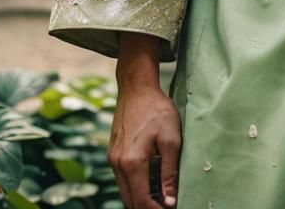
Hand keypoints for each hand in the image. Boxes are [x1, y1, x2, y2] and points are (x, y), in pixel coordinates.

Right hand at [109, 82, 181, 207]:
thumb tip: (169, 201)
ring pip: (125, 192)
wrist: (137, 88)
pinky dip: (134, 186)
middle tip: (166, 204)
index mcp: (132, 163)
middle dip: (147, 207)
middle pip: (130, 201)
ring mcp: (113, 159)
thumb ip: (169, 172)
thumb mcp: (171, 139)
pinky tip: (149, 180)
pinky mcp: (113, 153)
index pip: (142, 202)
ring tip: (160, 195)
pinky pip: (122, 179)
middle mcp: (118, 164)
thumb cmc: (157, 110)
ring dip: (140, 198)